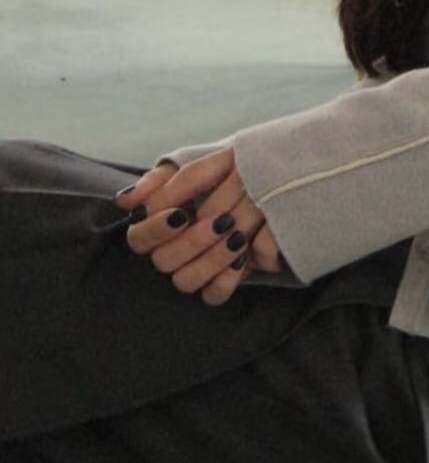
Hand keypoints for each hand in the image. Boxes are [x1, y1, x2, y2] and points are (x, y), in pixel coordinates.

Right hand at [119, 148, 282, 305]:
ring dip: (211, 260)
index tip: (181, 214)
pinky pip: (212, 296)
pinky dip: (226, 280)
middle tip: (223, 221)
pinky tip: (241, 259)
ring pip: (185, 282)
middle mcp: (174, 249)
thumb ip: (161, 179)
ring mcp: (196, 267)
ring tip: (238, 236)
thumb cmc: (229, 170)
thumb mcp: (199, 165)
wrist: (270, 178)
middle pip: (163, 262)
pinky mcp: (221, 280)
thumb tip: (124, 201)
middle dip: (192, 242)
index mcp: (160, 223)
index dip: (155, 230)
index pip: (139, 238)